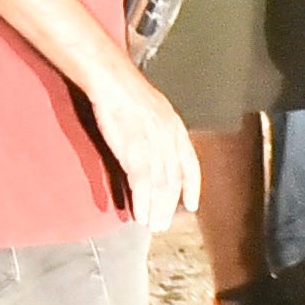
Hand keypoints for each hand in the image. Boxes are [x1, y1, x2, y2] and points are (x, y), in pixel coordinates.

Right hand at [95, 74, 196, 227]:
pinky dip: (142, 201)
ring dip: (156, 208)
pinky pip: (142, 183)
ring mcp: (154, 146)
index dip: (192, 186)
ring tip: (151, 224)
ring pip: (160, 186)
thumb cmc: (126, 91)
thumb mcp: (152, 110)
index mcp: (175, 127)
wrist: (112, 80)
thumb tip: (154, 150)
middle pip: (174, 180)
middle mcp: (170, 138)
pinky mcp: (135, 151)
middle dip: (169, 205)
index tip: (191, 204)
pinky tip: (139, 213)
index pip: (190, 163)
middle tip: (163, 223)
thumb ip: (157, 132)